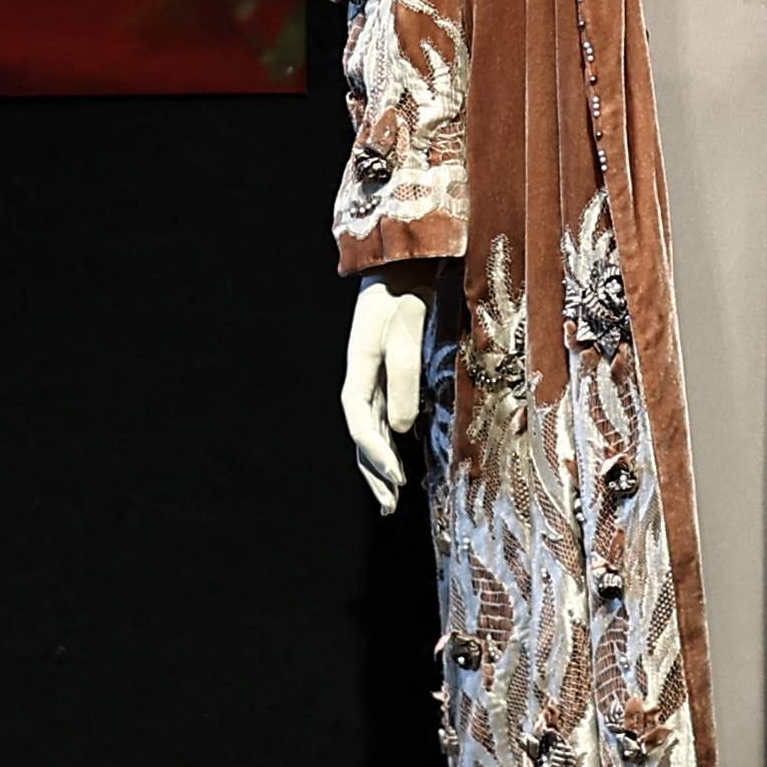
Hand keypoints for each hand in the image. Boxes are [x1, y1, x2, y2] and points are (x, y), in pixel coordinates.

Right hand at [342, 276, 432, 513]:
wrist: (406, 262)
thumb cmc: (407, 293)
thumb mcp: (405, 334)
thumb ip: (403, 379)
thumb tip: (400, 429)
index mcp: (359, 368)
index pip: (360, 423)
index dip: (375, 454)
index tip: (394, 478)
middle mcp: (362, 377)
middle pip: (362, 435)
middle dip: (374, 471)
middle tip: (389, 504)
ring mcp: (374, 376)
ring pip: (372, 430)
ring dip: (381, 463)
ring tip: (392, 493)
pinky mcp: (389, 372)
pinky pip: (385, 416)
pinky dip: (391, 442)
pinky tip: (403, 457)